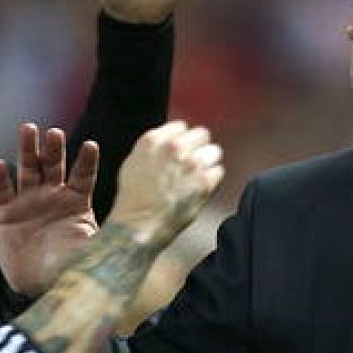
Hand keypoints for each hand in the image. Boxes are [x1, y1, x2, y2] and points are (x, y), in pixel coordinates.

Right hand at [0, 124, 99, 296]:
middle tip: (55, 132)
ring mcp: (29, 202)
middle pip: (54, 165)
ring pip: (28, 169)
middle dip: (54, 148)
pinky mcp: (6, 214)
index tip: (91, 146)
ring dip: (27, 150)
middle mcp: (53, 196)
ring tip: (28, 129)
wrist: (39, 285)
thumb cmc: (70, 267)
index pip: (84, 175)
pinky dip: (0, 178)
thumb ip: (102, 234)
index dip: (86, 161)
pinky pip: (2, 192)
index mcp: (77, 202)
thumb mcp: (89, 249)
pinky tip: (0, 164)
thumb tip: (131, 230)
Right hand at [107, 121, 222, 246]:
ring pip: (214, 151)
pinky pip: (218, 172)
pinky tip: (199, 189)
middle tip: (192, 163)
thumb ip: (154, 147)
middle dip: (198, 147)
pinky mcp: (204, 182)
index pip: (181, 127)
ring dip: (208, 162)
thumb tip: (171, 139)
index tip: (179, 153)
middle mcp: (174, 148)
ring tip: (197, 176)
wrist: (139, 225)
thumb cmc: (133, 198)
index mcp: (154, 140)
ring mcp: (191, 164)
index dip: (181, 139)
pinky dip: (211, 180)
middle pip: (202, 134)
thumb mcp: (134, 162)